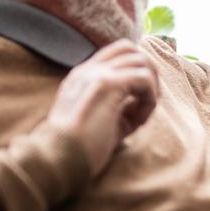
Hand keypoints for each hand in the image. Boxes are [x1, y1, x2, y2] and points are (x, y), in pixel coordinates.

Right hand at [47, 40, 159, 176]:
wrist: (59, 160)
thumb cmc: (79, 149)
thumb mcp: (101, 120)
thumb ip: (120, 105)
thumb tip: (144, 102)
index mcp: (83, 75)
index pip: (117, 52)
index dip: (137, 69)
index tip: (139, 98)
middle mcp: (88, 70)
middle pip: (132, 50)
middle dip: (149, 73)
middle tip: (147, 104)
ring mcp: (96, 74)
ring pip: (141, 61)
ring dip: (150, 89)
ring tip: (140, 116)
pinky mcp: (107, 84)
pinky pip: (144, 78)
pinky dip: (149, 99)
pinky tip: (139, 121)